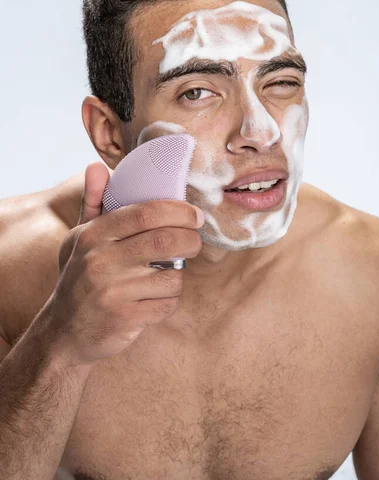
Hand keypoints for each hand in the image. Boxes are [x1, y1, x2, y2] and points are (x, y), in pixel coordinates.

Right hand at [48, 161, 203, 364]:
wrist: (63, 332)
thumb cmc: (79, 277)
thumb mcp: (79, 239)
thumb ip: (93, 202)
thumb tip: (97, 166)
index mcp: (93, 236)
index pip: (145, 213)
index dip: (178, 210)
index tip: (195, 215)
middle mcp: (100, 261)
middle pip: (165, 240)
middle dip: (191, 239)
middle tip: (195, 240)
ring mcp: (112, 291)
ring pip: (172, 276)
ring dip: (179, 275)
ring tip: (168, 274)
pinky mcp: (125, 318)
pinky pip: (167, 303)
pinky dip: (169, 300)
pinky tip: (155, 298)